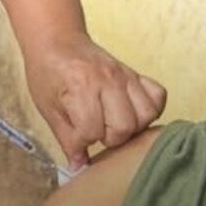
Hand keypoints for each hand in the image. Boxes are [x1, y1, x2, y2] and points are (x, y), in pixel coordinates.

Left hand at [23, 32, 165, 169]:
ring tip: (114, 123)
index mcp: (80, 86)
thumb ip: (66, 138)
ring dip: (132, 126)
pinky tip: (131, 112)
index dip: (82, 142)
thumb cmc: (48, 72)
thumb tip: (80, 166)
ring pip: (146, 114)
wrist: (56, 40)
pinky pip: (157, 95)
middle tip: (97, 131)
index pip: (92, 130)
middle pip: (125, 126)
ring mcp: (124, 74)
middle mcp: (107, 79)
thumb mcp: (47, 107)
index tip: (76, 138)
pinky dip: (150, 109)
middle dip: (110, 138)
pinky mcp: (134, 73)